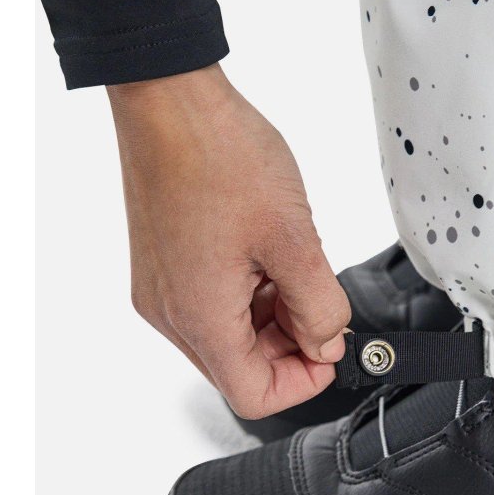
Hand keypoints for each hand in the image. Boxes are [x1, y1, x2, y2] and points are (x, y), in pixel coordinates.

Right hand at [107, 64, 350, 418]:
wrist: (169, 99)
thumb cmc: (221, 154)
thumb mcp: (294, 237)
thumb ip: (319, 305)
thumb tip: (327, 344)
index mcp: (199, 315)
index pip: (254, 396)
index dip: (304, 381)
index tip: (333, 345)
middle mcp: (170, 312)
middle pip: (240, 366)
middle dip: (291, 343)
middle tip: (320, 296)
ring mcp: (160, 287)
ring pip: (228, 334)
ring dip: (272, 314)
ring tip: (294, 261)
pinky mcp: (161, 262)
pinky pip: (211, 300)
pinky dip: (249, 290)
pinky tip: (268, 249)